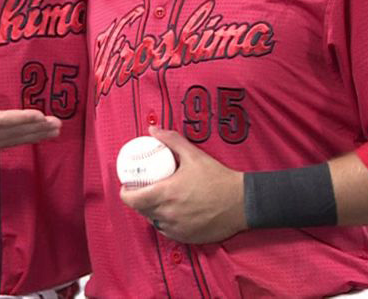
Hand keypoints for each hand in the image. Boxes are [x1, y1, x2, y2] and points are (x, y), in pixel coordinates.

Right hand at [0, 96, 60, 186]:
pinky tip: (27, 139)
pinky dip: (18, 141)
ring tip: (52, 132)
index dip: (23, 119)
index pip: (2, 122)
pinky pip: (3, 145)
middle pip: (13, 134)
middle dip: (37, 130)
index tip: (42, 116)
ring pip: (11, 141)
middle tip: (59, 125)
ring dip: (32, 136)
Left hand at [119, 127, 245, 243]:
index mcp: (166, 194)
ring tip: (156, 198)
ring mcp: (177, 229)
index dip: (126, 193)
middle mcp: (168, 214)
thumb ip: (171, 140)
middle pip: (141, 210)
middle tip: (142, 188)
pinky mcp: (186, 238)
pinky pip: (167, 230)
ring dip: (151, 211)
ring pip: (153, 221)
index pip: (133, 200)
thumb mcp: (194, 154)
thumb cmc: (218, 178)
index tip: (127, 185)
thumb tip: (153, 130)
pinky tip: (170, 211)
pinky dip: (165, 221)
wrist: (241, 202)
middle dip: (138, 200)